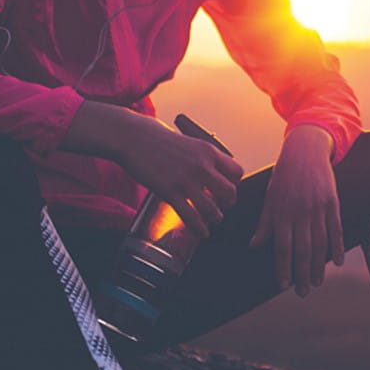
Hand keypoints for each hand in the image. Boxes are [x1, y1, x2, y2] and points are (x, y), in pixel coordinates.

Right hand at [60, 101, 244, 237]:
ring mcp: (186, 179)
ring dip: (215, 218)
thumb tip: (209, 169)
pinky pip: (191, 216)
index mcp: (208, 151)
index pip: (236, 172)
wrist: (133, 137)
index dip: (234, 184)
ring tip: (213, 221)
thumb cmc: (158, 139)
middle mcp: (201, 165)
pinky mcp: (170, 191)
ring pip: (212, 209)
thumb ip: (201, 156)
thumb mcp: (188, 141)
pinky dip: (199, 228)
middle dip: (228, 203)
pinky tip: (202, 232)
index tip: (227, 189)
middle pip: (230, 192)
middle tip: (222, 207)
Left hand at [249, 125, 344, 296]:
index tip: (283, 285)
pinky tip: (336, 262)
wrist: (305, 151)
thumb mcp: (270, 198)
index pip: (282, 246)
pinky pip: (336, 229)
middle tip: (302, 292)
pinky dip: (337, 246)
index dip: (283, 267)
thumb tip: (253, 247)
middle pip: (302, 249)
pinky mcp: (332, 202)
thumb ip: (264, 224)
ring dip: (318, 265)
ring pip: (320, 243)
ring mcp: (318, 207)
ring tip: (317, 282)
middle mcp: (300, 212)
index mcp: (281, 212)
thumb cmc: (284, 176)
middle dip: (302, 273)